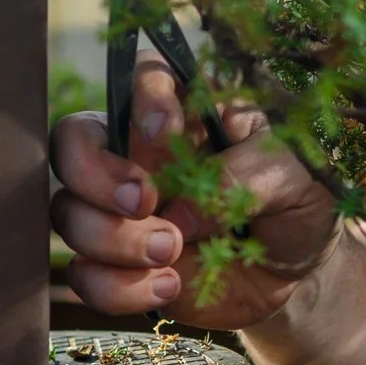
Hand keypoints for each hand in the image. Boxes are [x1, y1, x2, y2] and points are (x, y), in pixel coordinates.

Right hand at [49, 58, 341, 328]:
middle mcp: (138, 154)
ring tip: (172, 251)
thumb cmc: (294, 203)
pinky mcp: (117, 265)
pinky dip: (118, 287)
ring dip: (113, 238)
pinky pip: (85, 275)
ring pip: (68, 213)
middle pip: (73, 145)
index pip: (138, 77)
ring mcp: (119, 211)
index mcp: (184, 113)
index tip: (164, 132)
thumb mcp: (292, 175)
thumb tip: (180, 214)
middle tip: (146, 203)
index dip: (140, 99)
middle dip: (97, 177)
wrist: (297, 274)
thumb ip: (241, 177)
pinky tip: (169, 286)